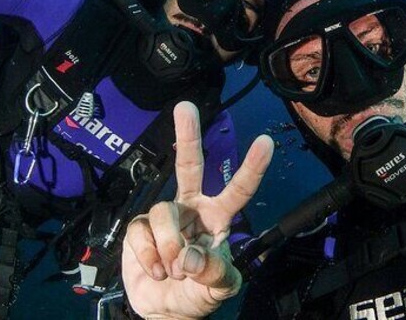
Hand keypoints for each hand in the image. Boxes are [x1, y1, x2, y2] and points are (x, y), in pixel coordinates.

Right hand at [122, 102, 273, 319]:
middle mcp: (192, 209)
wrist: (162, 311)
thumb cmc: (197, 295)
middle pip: (190, 165)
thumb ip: (214, 272)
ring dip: (168, 245)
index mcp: (219, 217)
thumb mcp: (219, 288)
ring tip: (172, 270)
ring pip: (164, 212)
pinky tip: (156, 270)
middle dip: (188, 135)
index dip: (253, 167)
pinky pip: (141, 231)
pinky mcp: (140, 228)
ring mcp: (165, 217)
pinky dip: (148, 256)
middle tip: (185, 107)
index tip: (266, 142)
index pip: (239, 190)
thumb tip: (190, 256)